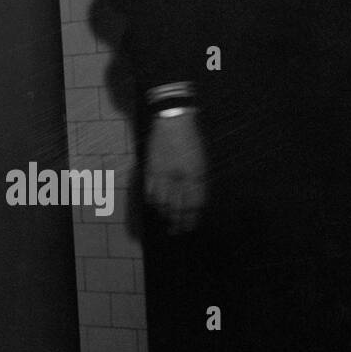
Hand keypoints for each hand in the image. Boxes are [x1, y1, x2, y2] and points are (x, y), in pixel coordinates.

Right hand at [145, 112, 206, 233]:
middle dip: (177, 221)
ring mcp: (163, 173)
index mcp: (196, 175)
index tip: (190, 227)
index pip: (194, 205)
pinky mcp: (150, 168)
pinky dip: (151, 200)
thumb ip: (198, 181)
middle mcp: (179, 177)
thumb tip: (195, 200)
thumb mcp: (201, 161)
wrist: (173, 121)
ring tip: (166, 218)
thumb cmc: (191, 139)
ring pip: (162, 201)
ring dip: (164, 212)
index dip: (191, 219)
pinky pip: (149, 189)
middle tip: (176, 230)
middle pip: (177, 206)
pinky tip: (154, 204)